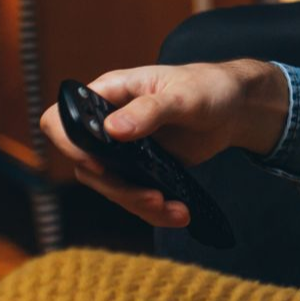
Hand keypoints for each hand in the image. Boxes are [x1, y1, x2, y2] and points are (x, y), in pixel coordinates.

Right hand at [38, 60, 287, 226]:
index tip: (98, 163)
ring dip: (137, 204)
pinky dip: (154, 210)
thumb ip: (149, 110)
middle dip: (116, 188)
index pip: (62, 118)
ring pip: (110, 186)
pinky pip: (135, 194)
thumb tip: (112, 130)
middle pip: (86, 165)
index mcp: (109, 95)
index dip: (68, 143)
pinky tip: (179, 213)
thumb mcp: (183, 95)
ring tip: (173, 210)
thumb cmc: (208, 87)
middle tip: (152, 198)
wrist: (237, 108)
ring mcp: (124, 149)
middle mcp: (109, 123)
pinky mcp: (143, 168)